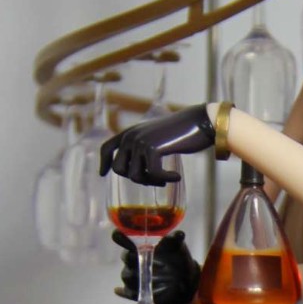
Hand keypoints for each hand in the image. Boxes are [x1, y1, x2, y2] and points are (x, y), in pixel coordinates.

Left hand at [100, 105, 214, 185]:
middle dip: (137, 178)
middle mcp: (131, 135)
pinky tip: (176, 177)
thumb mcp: (157, 139)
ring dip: (151, 181)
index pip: (107, 147)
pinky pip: (153, 174)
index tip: (102, 174)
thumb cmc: (183, 133)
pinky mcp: (152, 148)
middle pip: (119, 169)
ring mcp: (140, 141)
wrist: (199, 122)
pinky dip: (165, 178)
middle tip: (155, 179)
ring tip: (165, 178)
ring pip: (135, 176)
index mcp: (130, 132)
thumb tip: (135, 172)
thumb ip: (144, 149)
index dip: (104, 162)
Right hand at [112, 230, 200, 303]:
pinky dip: (126, 292)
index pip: (123, 239)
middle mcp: (134, 260)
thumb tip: (180, 234)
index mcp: (140, 246)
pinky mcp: (136, 292)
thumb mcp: (178, 248)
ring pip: (126, 275)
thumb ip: (174, 240)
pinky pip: (127, 293)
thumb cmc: (178, 259)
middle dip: (131, 257)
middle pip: (125, 257)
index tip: (119, 234)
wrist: (185, 279)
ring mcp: (134, 276)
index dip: (120, 237)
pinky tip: (126, 291)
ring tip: (151, 277)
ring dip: (137, 276)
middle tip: (140, 256)